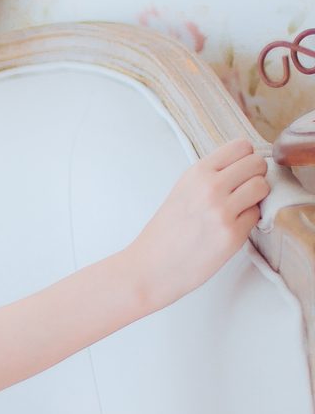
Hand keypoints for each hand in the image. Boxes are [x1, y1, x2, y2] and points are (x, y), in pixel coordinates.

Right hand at [128, 136, 269, 310]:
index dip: (246, 158)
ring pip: (262, 187)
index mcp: (197, 173)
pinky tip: (230, 228)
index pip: (241, 146)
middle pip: (257, 164)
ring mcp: (222, 211)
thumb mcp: (182, 190)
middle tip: (244, 191)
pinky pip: (257, 215)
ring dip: (257, 197)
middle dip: (255, 176)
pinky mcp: (232, 235)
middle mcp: (211, 188)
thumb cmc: (165, 233)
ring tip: (240, 208)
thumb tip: (244, 167)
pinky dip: (248, 221)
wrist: (150, 267)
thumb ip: (211, 175)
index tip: (240, 171)